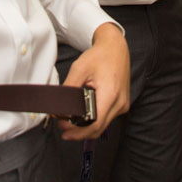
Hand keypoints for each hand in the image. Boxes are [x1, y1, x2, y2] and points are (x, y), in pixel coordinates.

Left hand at [59, 24, 129, 140]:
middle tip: (62, 129)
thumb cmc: (99, 56)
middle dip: (79, 133)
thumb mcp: (79, 69)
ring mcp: (123, 105)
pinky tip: (81, 117)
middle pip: (98, 129)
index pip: (95, 124)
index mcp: (111, 94)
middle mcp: (120, 103)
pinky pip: (106, 119)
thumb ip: (68, 90)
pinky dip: (93, 121)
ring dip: (86, 128)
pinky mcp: (121, 104)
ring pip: (103, 126)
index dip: (77, 131)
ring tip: (69, 122)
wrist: (115, 48)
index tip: (63, 128)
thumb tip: (58, 109)